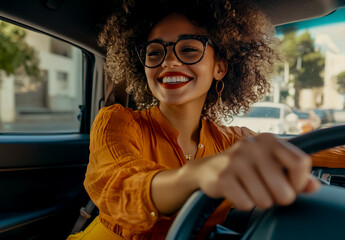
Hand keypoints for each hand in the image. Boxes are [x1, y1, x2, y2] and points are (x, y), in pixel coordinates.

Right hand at [195, 133, 319, 210]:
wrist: (208, 168)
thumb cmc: (246, 167)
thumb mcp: (271, 164)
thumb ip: (295, 174)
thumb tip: (314, 186)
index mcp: (269, 140)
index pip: (300, 162)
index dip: (299, 181)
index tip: (290, 185)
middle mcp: (253, 146)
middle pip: (285, 191)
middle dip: (278, 198)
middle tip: (268, 191)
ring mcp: (236, 161)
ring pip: (265, 201)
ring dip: (260, 202)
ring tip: (250, 190)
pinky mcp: (223, 177)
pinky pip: (246, 204)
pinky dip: (244, 204)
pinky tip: (238, 192)